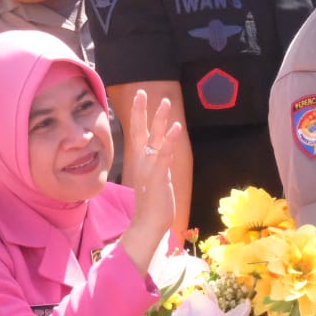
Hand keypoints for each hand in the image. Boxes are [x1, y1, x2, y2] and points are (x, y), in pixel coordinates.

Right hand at [117, 89, 180, 273]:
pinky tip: (177, 128)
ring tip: (166, 103)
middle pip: (139, 131)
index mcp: (141, 161)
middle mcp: (142, 161)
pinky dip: (170, 140)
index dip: (139, 115)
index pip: (138, 133)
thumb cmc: (153, 203)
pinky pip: (164, 154)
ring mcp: (149, 168)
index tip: (140, 97)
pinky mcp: (158, 176)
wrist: (148, 223)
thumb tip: (161, 154)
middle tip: (141, 92)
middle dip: (141, 111)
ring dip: (160, 120)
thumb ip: (157, 164)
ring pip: (154, 139)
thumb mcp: (155, 178)